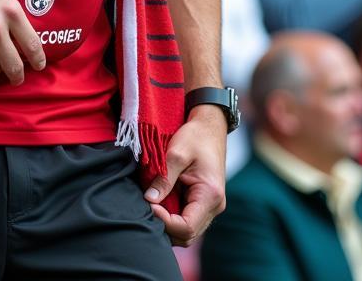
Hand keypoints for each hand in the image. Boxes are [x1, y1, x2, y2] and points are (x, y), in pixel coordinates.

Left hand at [143, 108, 226, 245]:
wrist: (209, 127)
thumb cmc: (195, 136)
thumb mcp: (176, 153)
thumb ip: (163, 179)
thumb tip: (149, 200)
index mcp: (210, 196)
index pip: (187, 227)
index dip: (165, 221)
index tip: (148, 203)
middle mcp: (214, 206)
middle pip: (187, 235)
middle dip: (165, 225)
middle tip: (147, 206)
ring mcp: (210, 206)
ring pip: (187, 231)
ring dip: (168, 222)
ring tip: (153, 203)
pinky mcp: (203, 203)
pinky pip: (187, 219)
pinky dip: (172, 216)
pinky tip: (160, 201)